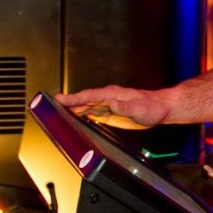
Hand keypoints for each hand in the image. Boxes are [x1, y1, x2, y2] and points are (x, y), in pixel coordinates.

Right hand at [56, 86, 171, 129]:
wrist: (162, 108)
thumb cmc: (153, 107)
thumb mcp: (140, 109)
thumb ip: (124, 107)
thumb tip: (111, 103)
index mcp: (113, 95)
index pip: (89, 95)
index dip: (73, 98)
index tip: (59, 99)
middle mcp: (109, 97)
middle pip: (84, 99)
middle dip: (67, 102)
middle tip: (50, 105)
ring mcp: (109, 103)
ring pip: (87, 105)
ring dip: (73, 108)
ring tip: (57, 112)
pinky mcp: (111, 111)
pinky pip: (93, 111)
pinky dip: (83, 113)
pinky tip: (76, 117)